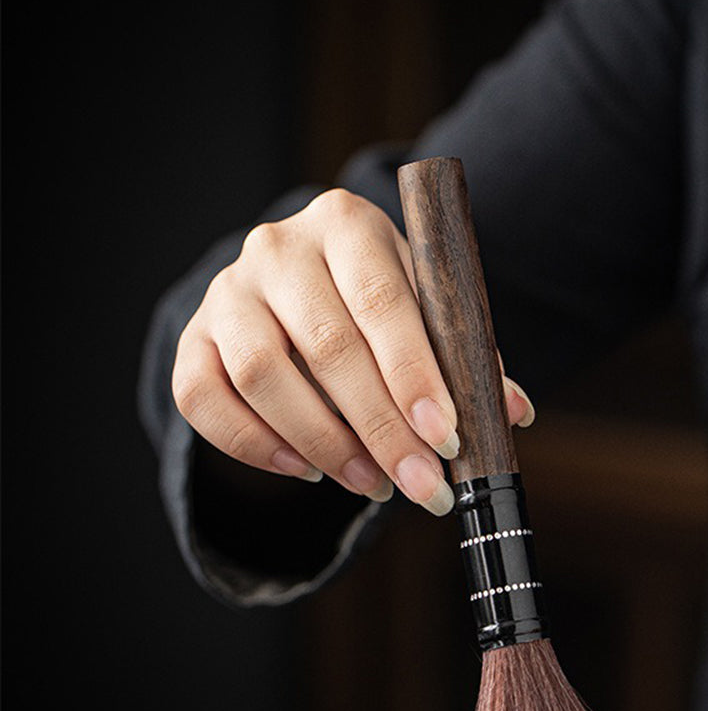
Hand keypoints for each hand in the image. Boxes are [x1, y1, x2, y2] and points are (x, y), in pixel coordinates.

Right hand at [172, 189, 533, 513]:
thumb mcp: (424, 307)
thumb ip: (465, 354)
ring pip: (264, 376)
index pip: (384, 302)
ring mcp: (227, 291)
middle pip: (328, 347)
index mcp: (348, 224)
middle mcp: (278, 248)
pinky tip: (307, 471)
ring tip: (372, 485)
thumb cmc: (374, 301)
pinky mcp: (192, 337)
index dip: (415, 375)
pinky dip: (255, 446)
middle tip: (422, 485)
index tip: (447, 439)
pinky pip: (204, 399)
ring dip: (324, 444)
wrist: (293, 284)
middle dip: (382, 429)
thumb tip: (512, 412)